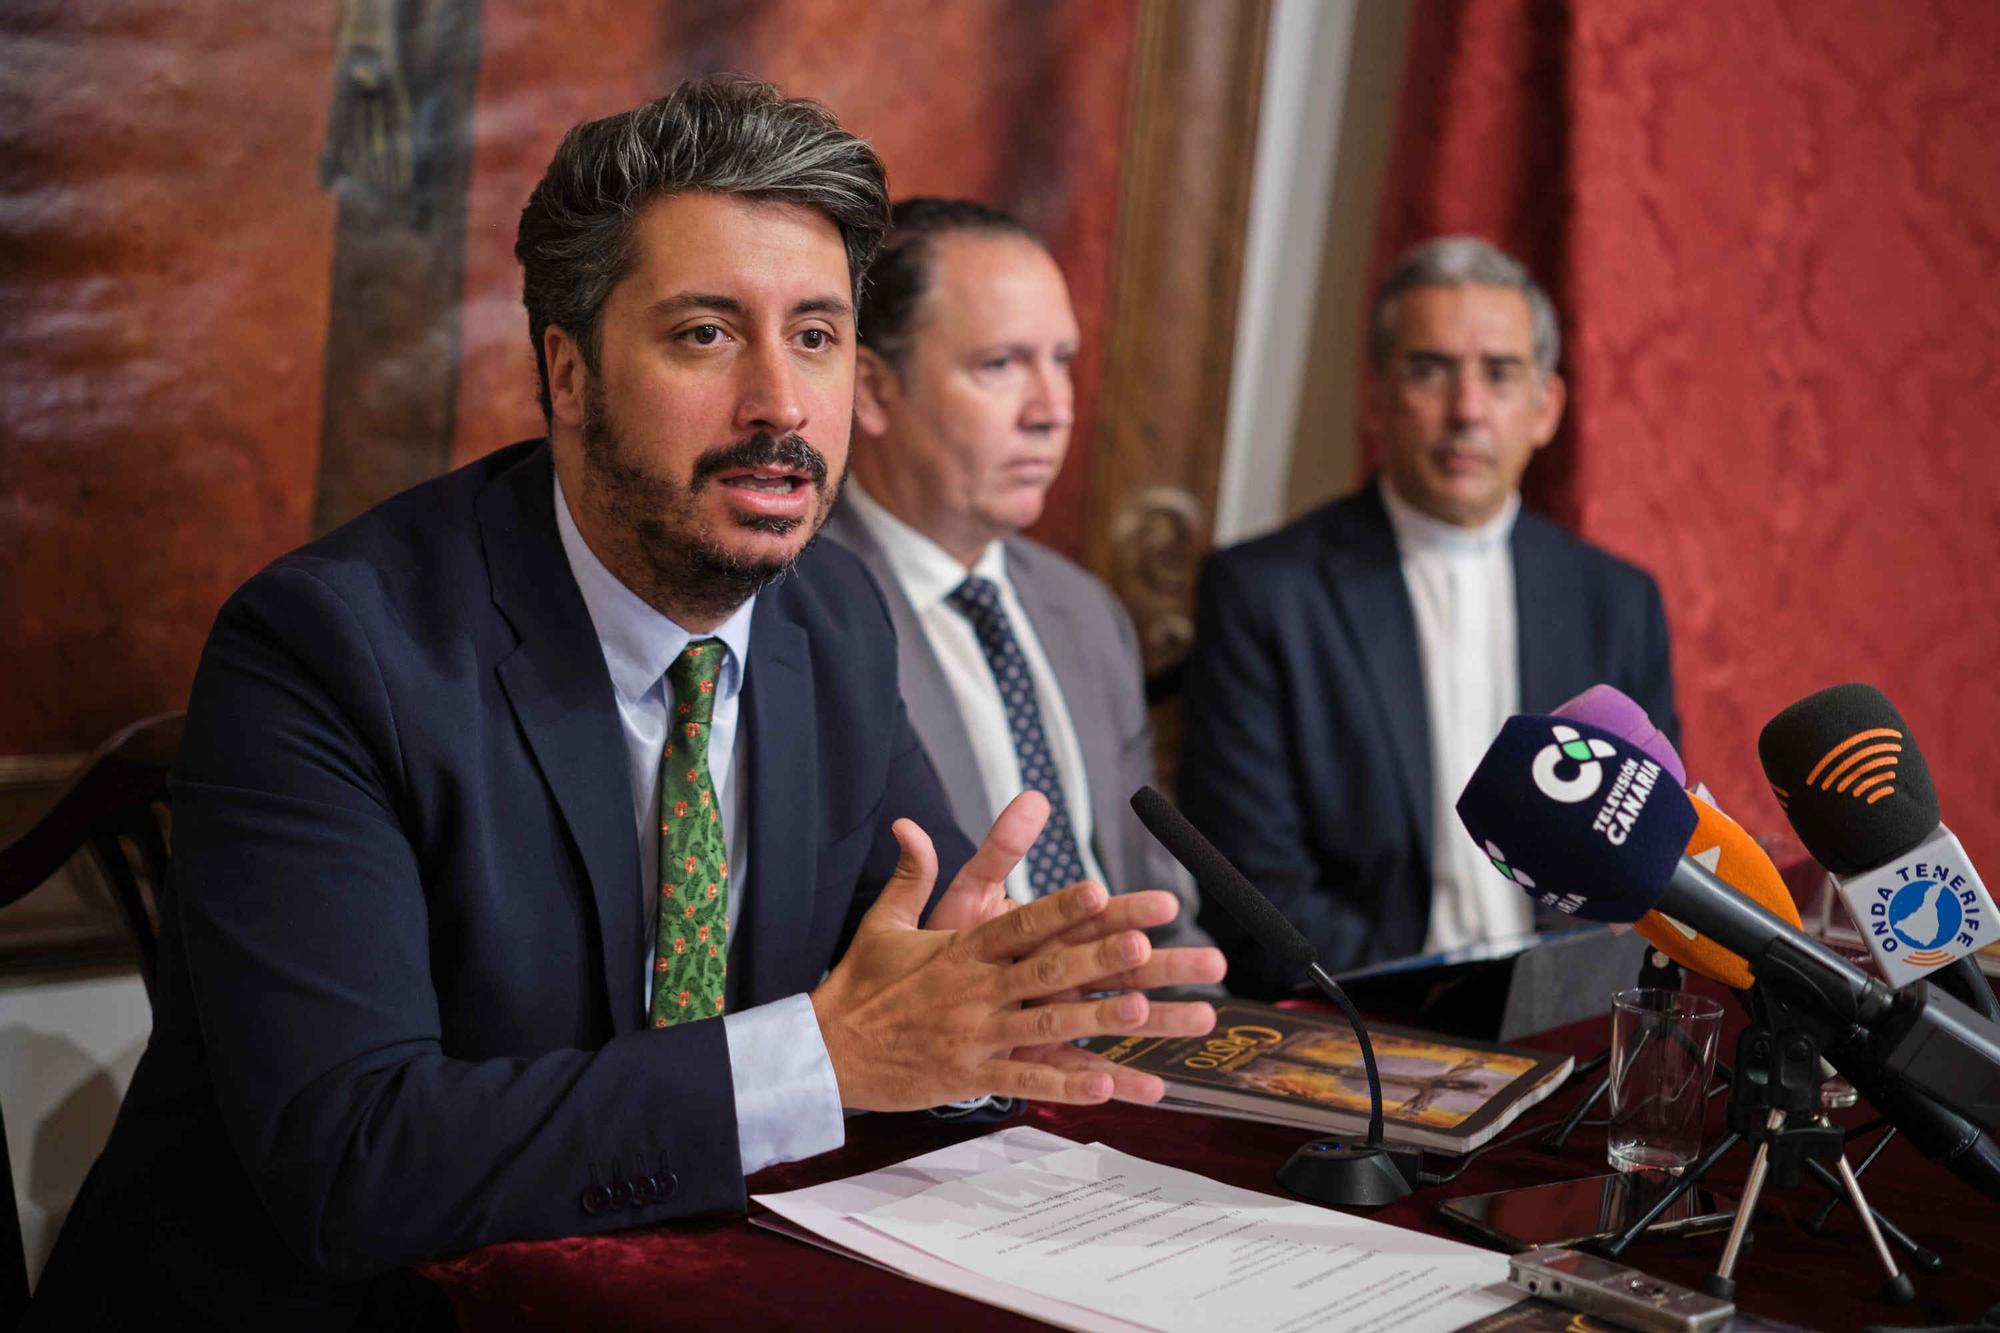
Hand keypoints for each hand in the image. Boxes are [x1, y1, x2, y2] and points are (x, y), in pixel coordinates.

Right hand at [810, 815, 1215, 1111]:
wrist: (824, 1050)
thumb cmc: (860, 984)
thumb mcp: (884, 922)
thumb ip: (912, 874)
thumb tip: (909, 824)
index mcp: (960, 950)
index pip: (1018, 923)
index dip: (1059, 908)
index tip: (1099, 891)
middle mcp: (973, 990)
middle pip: (1044, 971)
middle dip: (1096, 958)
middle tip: (1142, 944)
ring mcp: (974, 1035)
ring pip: (1045, 1026)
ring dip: (1095, 1020)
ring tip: (1140, 1010)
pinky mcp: (969, 1076)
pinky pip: (1024, 1079)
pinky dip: (1062, 1084)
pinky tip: (1103, 1083)